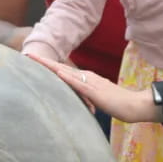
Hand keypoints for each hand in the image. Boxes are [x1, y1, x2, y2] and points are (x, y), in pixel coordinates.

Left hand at [25, 53, 159, 122]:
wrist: (134, 105)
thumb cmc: (118, 104)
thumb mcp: (97, 100)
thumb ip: (87, 98)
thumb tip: (78, 101)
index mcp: (86, 79)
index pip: (64, 71)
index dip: (49, 66)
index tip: (35, 61)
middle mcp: (87, 77)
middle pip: (61, 67)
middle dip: (44, 62)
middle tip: (28, 55)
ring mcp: (91, 83)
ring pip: (67, 72)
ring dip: (51, 66)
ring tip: (36, 60)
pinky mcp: (95, 91)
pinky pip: (79, 84)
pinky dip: (67, 78)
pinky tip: (58, 73)